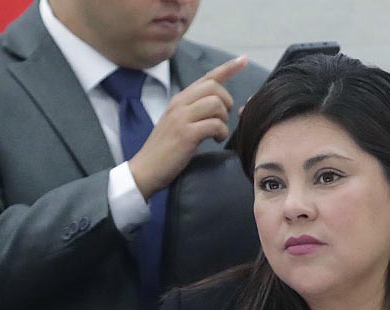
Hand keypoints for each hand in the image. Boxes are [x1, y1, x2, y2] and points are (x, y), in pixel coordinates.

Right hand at [129, 55, 248, 197]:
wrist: (146, 169)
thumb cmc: (166, 150)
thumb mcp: (178, 123)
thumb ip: (195, 112)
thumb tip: (219, 107)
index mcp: (179, 99)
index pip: (207, 77)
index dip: (228, 68)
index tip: (243, 60)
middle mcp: (179, 104)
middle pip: (214, 87)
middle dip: (227, 101)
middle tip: (223, 118)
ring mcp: (181, 118)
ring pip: (216, 104)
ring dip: (224, 120)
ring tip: (218, 133)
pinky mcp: (186, 134)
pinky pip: (214, 124)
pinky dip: (220, 132)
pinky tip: (215, 140)